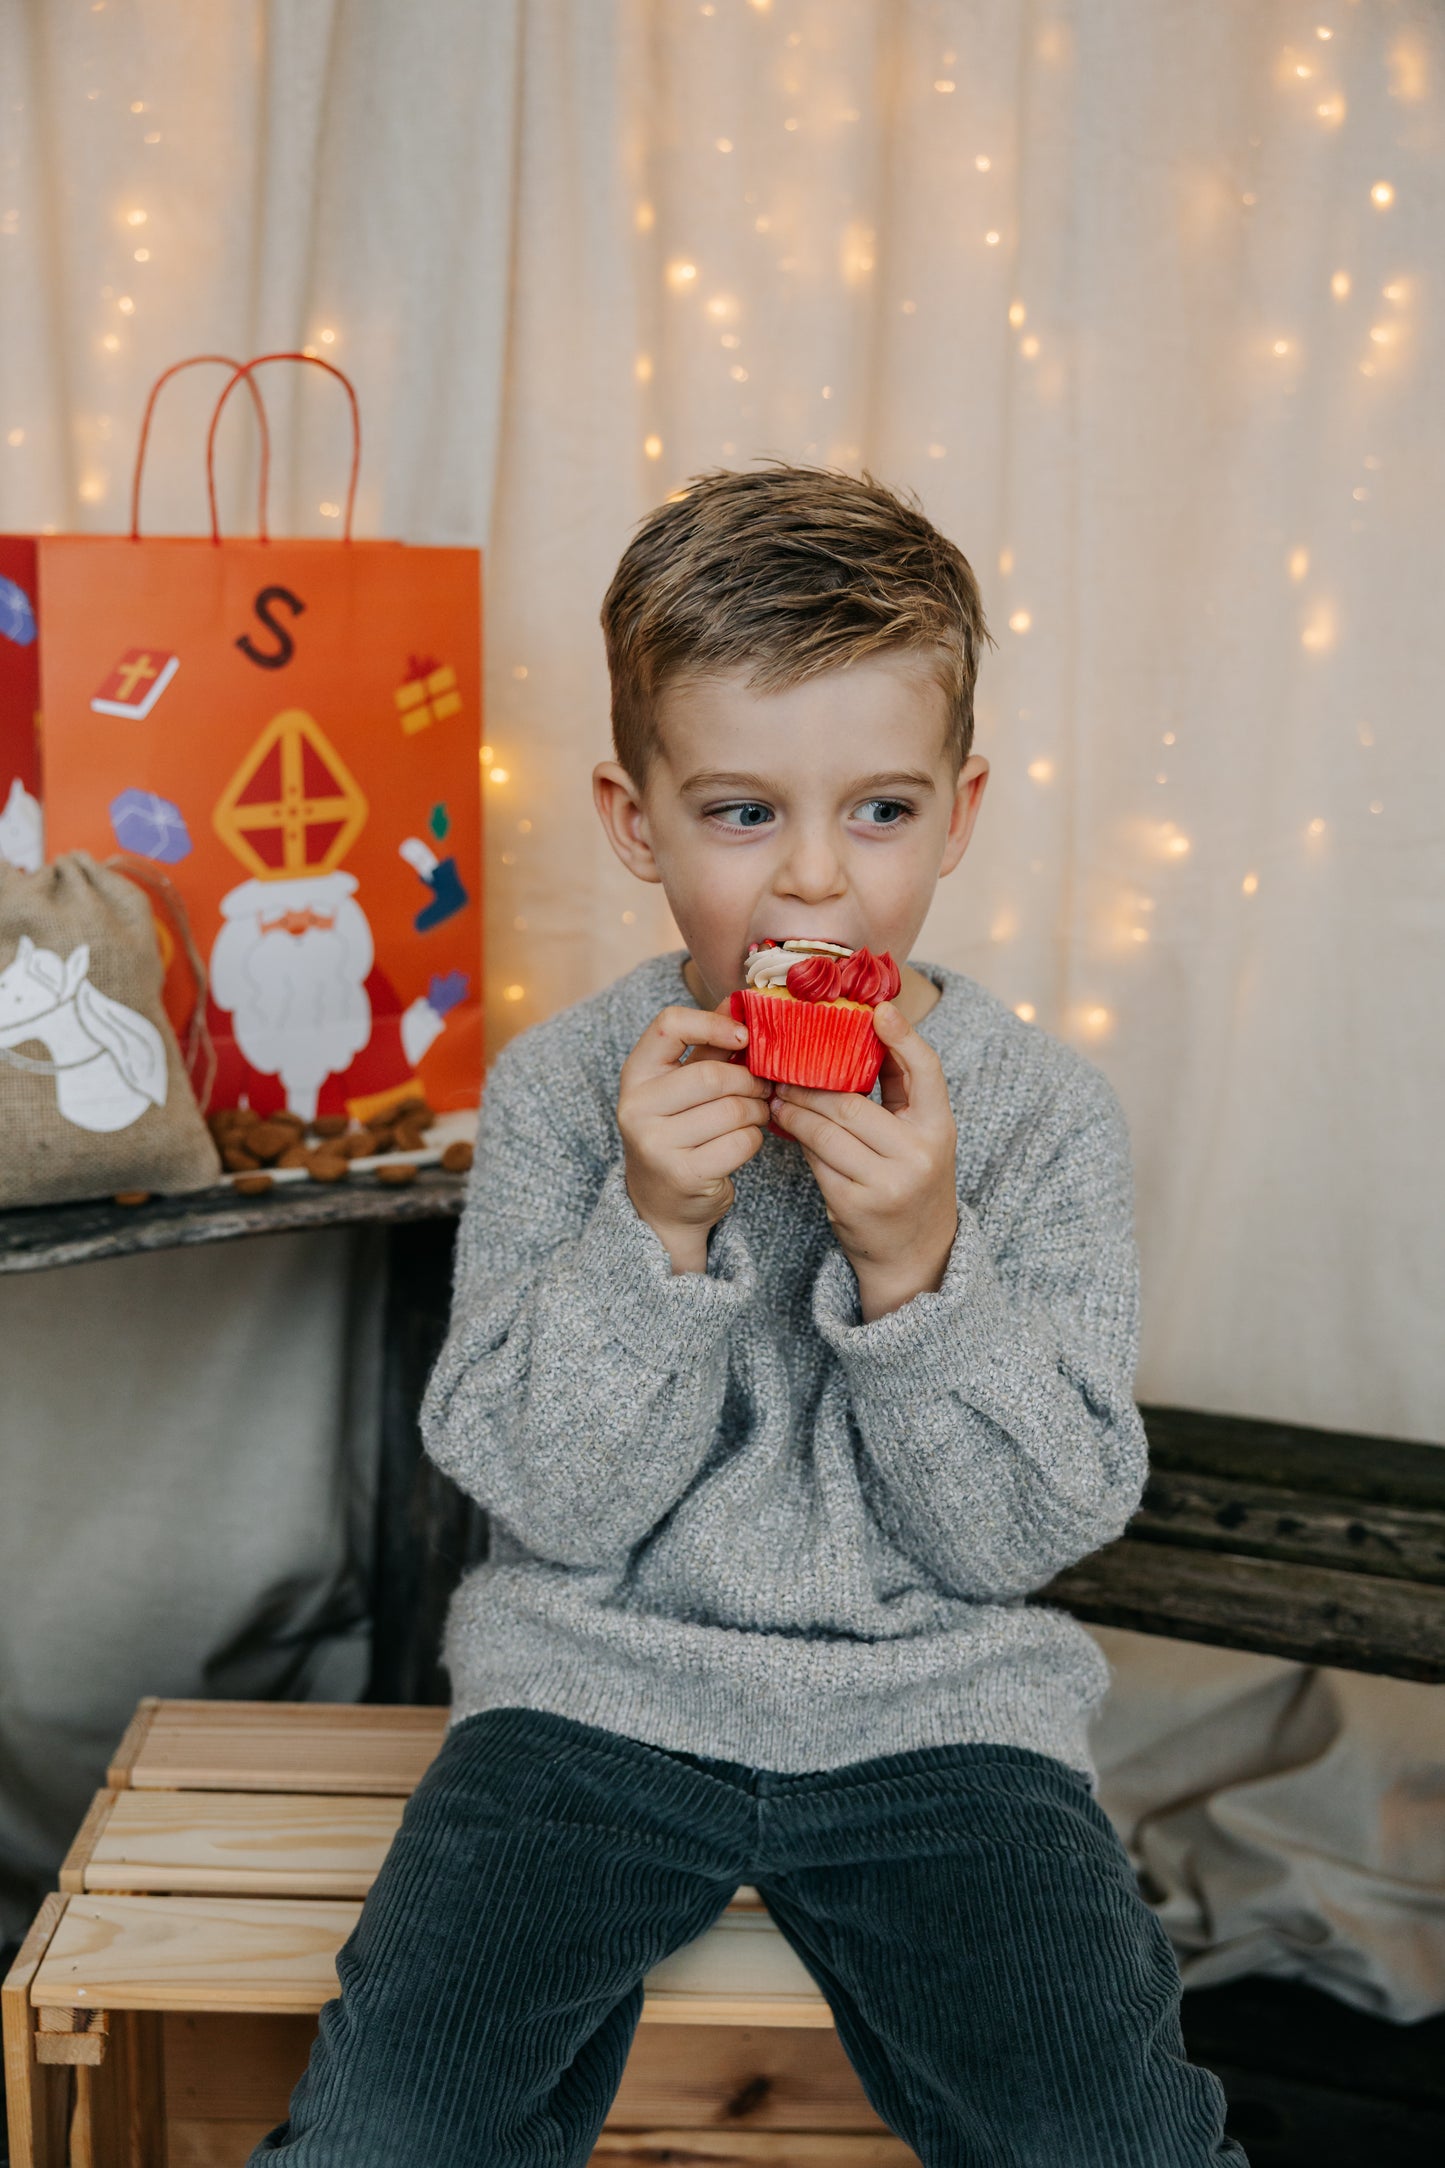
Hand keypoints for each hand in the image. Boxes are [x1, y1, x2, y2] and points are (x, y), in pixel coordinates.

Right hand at [619, 1004, 770, 1272]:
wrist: (660, 1202)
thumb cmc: (678, 1131)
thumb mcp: (681, 1086)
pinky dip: (753, 1139)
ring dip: (757, 1111)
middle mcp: (636, 1107)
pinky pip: (740, 1142)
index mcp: (635, 1074)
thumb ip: (708, 1047)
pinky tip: (744, 1141)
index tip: (743, 1037)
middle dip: (750, 1081)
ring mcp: (655, 1143)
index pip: (670, 1025)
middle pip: (713, 1075)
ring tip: (757, 1114)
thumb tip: (739, 1000)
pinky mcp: (682, 1173)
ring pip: (732, 1110)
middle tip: (763, 1088)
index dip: (713, 1023)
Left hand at [768, 1000, 958, 1320]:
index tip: (878, 1009)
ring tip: (778, 1097)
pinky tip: (785, 1126)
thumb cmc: (912, 1178)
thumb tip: (865, 1028)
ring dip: (795, 1111)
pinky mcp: (854, 1204)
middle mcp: (918, 1154)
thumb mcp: (921, 1134)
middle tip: (783, 1070)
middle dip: (811, 1085)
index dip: (903, 1037)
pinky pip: (816, 1160)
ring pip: (826, 1132)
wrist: (915, 1252)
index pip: (927, 1071)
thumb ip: (898, 1089)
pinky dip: (798, 1139)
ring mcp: (886, 1182)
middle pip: (852, 1104)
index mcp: (940, 1128)